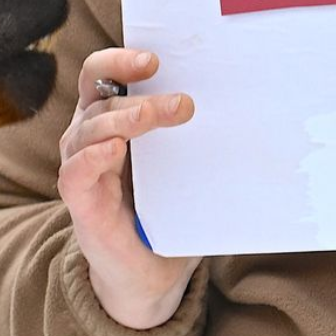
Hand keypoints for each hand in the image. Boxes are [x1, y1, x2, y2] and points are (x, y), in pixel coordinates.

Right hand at [58, 48, 198, 328]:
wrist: (148, 276)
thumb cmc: (166, 214)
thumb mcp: (185, 170)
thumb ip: (202, 143)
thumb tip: (259, 118)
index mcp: (112, 120)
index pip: (102, 74)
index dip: (120, 60)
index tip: (155, 60)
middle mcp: (89, 136)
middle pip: (97, 93)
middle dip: (135, 88)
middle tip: (182, 101)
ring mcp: (82, 168)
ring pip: (90, 128)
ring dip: (125, 119)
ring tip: (155, 117)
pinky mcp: (80, 202)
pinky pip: (76, 172)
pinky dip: (92, 157)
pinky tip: (113, 150)